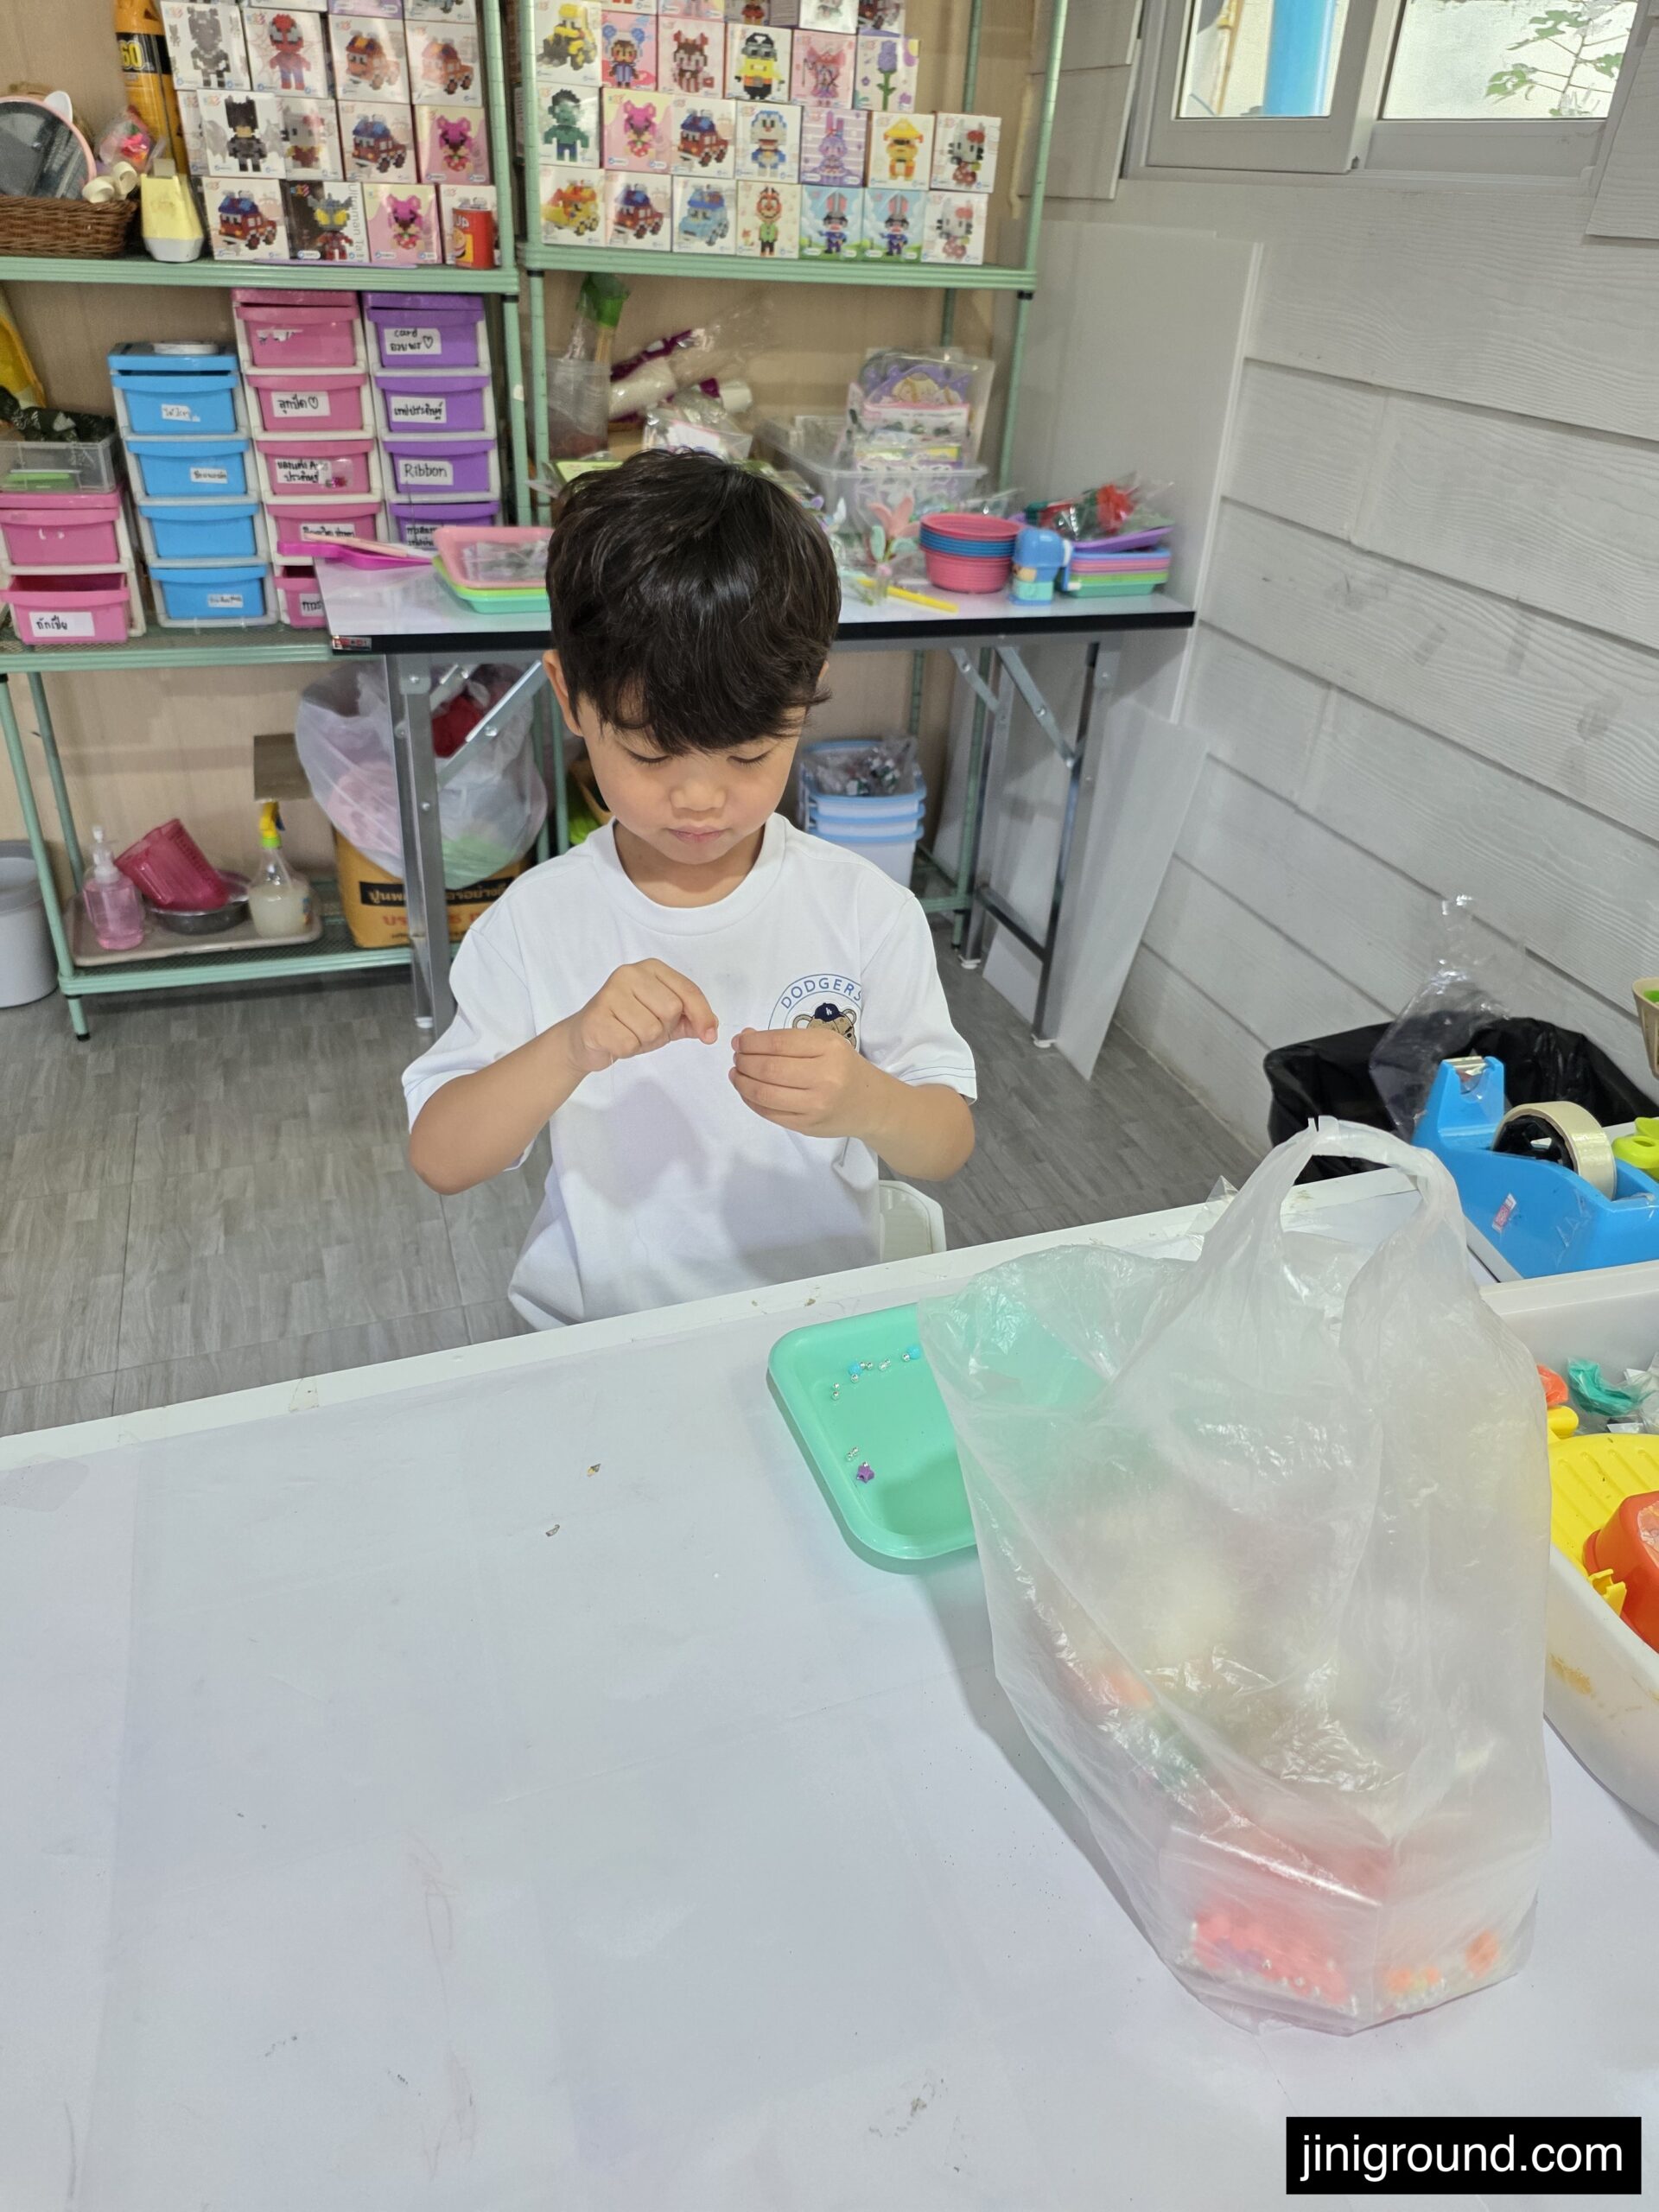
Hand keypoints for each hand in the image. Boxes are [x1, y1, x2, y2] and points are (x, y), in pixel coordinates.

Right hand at [565, 961, 718, 1075]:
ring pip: (650, 1029)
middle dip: (664, 1029)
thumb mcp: (665, 1019)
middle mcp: (629, 974)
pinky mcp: (595, 1017)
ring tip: (629, 1033)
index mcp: (651, 968)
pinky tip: (615, 1041)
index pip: (688, 991)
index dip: (702, 1016)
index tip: (708, 1036)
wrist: (587, 1038)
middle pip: (671, 1009)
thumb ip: (691, 1019)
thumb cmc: (629, 1024)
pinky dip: (626, 1050)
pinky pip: (629, 1043)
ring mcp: (609, 993)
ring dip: (644, 1041)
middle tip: (646, 1029)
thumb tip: (712, 1027)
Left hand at [729, 1024, 877, 1138]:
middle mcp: (824, 1077)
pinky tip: (747, 1091)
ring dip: (742, 1082)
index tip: (739, 1041)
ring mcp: (815, 1105)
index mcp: (829, 1049)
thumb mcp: (825, 1044)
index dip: (751, 1042)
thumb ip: (787, 1040)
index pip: (778, 1043)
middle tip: (737, 1057)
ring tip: (737, 1073)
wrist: (870, 1104)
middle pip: (768, 1069)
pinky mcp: (807, 1125)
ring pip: (764, 1093)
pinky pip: (769, 1113)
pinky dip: (751, 1100)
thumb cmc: (844, 1068)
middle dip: (744, 1061)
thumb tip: (746, 1038)